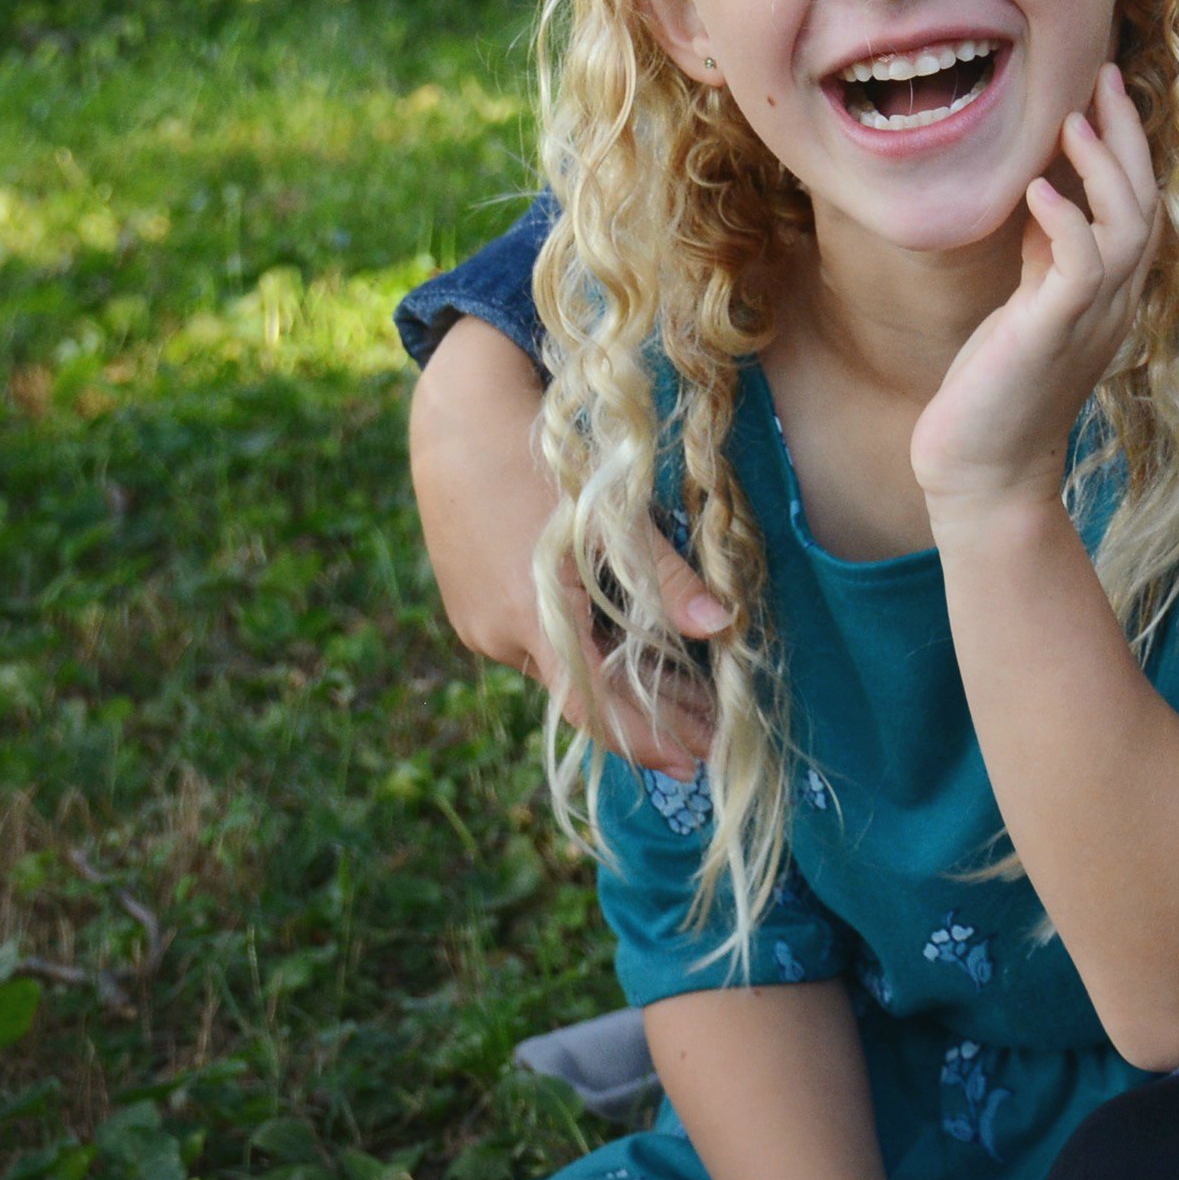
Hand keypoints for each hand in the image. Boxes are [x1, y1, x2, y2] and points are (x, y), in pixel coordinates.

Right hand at [414, 319, 726, 771]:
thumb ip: (663, 575)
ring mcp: (482, 623)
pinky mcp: (475, 606)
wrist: (454, 417)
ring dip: (619, 687)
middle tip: (711, 737)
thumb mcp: (608, 515)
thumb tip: (724, 624)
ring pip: (562, 669)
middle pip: (583, 696)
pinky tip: (629, 651)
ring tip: (689, 699)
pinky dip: (587, 654)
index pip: (594, 709)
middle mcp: (499, 635)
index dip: (646, 740)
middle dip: (649, 719)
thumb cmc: (538, 454)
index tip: (696, 762)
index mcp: (532, 616)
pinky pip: (540, 644)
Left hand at [911, 65, 1160, 520]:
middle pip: (1145, 203)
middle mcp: (1114, 303)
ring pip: (1127, 227)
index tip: (1102, 91)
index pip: (1139, 205)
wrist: (982, 474)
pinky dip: (1066, 221)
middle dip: (1125, 137)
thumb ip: (1045, 256)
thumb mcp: (1025, 306)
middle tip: (1103, 77)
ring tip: (1074, 118)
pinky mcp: (1053, 335)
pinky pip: (1080, 267)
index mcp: (1110, 294)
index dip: (1127, 147)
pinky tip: (1041, 187)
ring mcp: (1090, 320)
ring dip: (1103, 168)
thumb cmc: (995, 392)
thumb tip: (1044, 195)